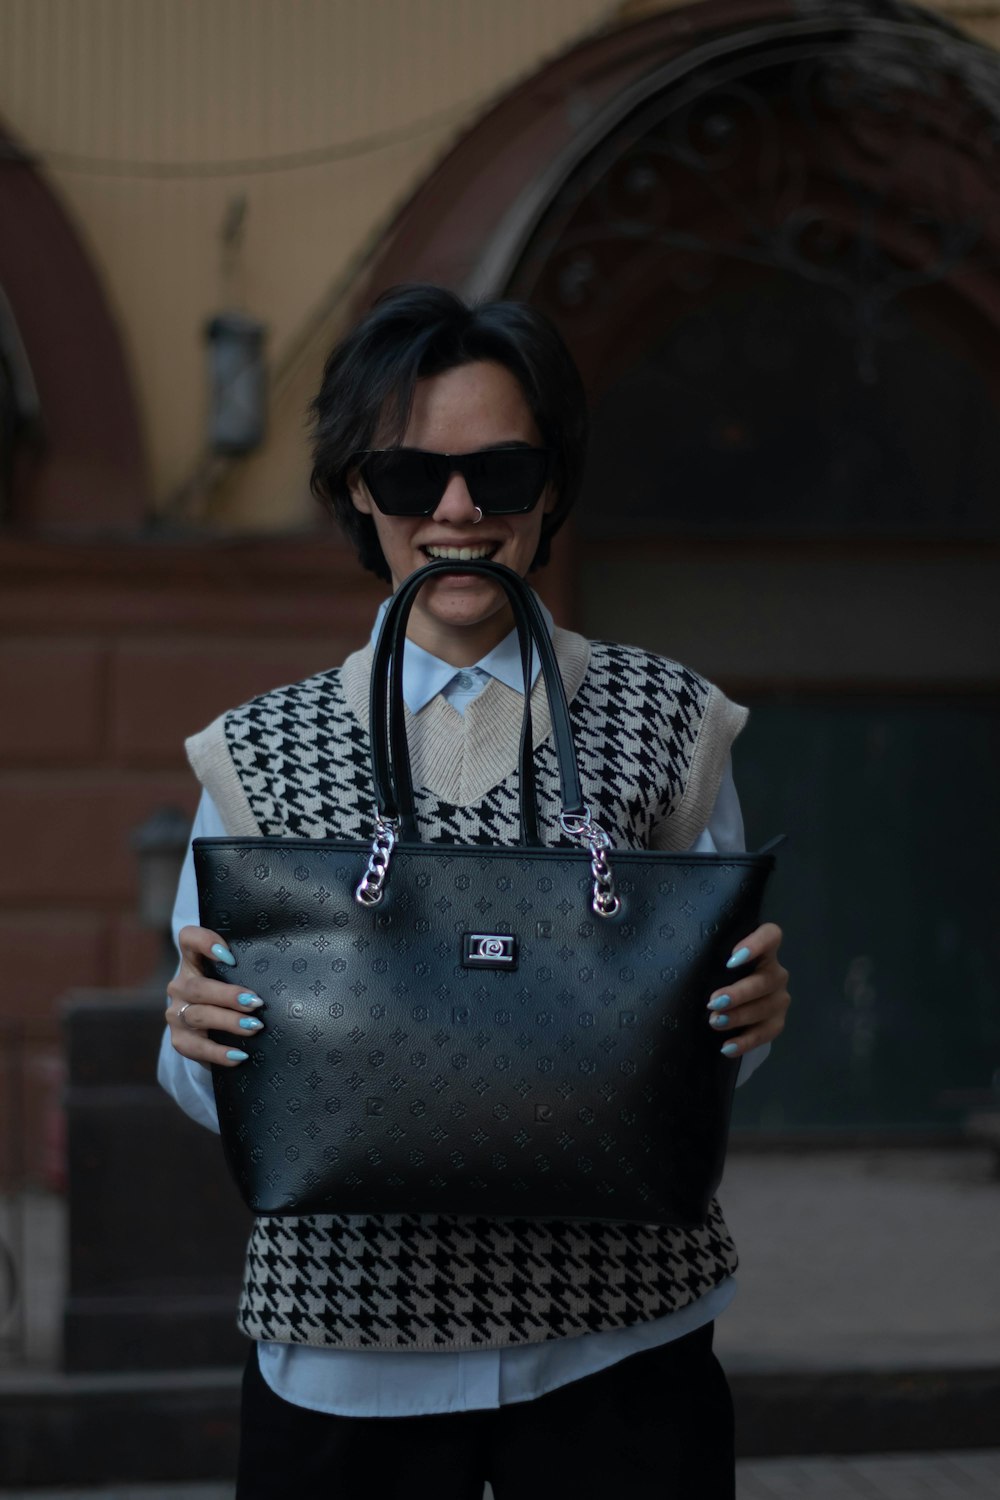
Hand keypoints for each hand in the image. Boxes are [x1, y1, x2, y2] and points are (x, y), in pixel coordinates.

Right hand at [165, 925, 262, 1066]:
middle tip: (255, 1002)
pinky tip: (238, 1056)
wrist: (213, 1032)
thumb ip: (246, 971)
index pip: (188, 939)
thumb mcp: (234, 979)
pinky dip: (218, 1052)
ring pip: (198, 1016)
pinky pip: (196, 1048)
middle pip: (197, 987)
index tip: (230, 956)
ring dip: (228, 1022)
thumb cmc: (231, 996)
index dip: (204, 942)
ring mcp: (176, 1013)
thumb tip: (283, 972)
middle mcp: (180, 986)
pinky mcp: (179, 1040)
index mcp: (193, 962)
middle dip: (228, 995)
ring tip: (253, 1027)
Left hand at [706, 921, 788, 1057]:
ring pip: (766, 1007)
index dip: (757, 944)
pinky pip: (767, 1033)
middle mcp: (775, 972)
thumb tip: (684, 964)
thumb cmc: (715, 975)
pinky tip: (727, 1047)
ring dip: (740, 1016)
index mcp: (763, 951)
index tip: (732, 959)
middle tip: (714, 1002)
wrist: (726, 1005)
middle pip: (766, 979)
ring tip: (715, 1022)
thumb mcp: (713, 965)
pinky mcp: (776, 1022)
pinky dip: (746, 1041)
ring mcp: (779, 998)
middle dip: (739, 992)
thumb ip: (710, 960)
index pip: (771, 936)